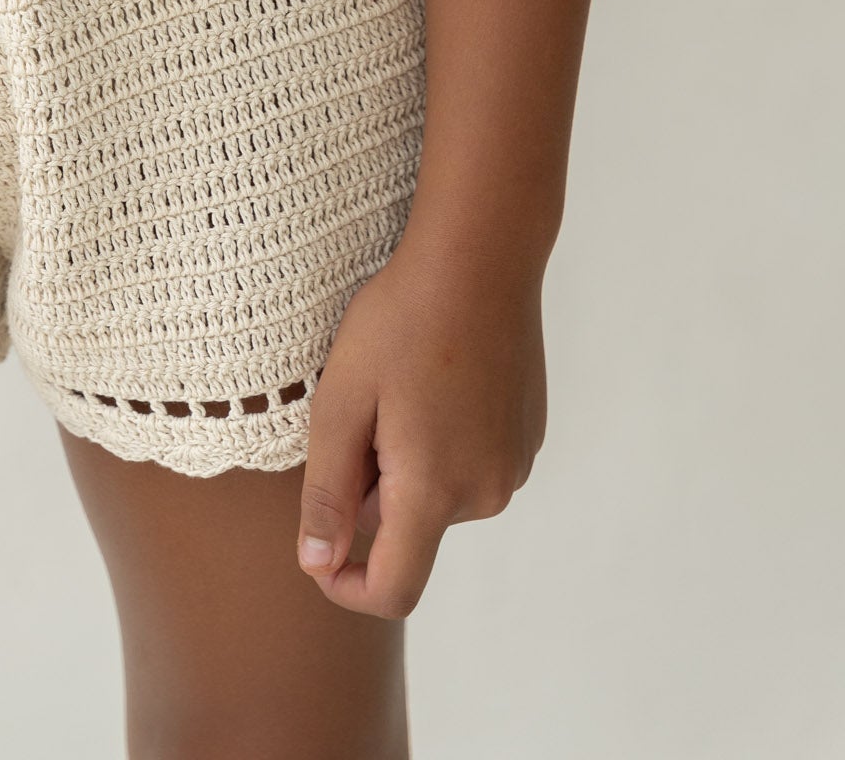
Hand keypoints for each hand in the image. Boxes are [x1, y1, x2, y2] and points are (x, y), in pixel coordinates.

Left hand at [294, 233, 546, 617]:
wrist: (481, 256)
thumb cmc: (401, 320)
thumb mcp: (342, 400)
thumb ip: (328, 491)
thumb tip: (316, 565)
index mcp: (434, 491)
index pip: (395, 588)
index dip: (347, 587)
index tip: (318, 552)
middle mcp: (485, 494)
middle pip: (410, 530)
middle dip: (372, 489)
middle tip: (361, 407)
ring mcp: (513, 466)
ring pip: (437, 496)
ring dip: (406, 463)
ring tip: (400, 385)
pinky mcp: (527, 439)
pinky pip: (468, 465)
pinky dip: (441, 442)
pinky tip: (436, 379)